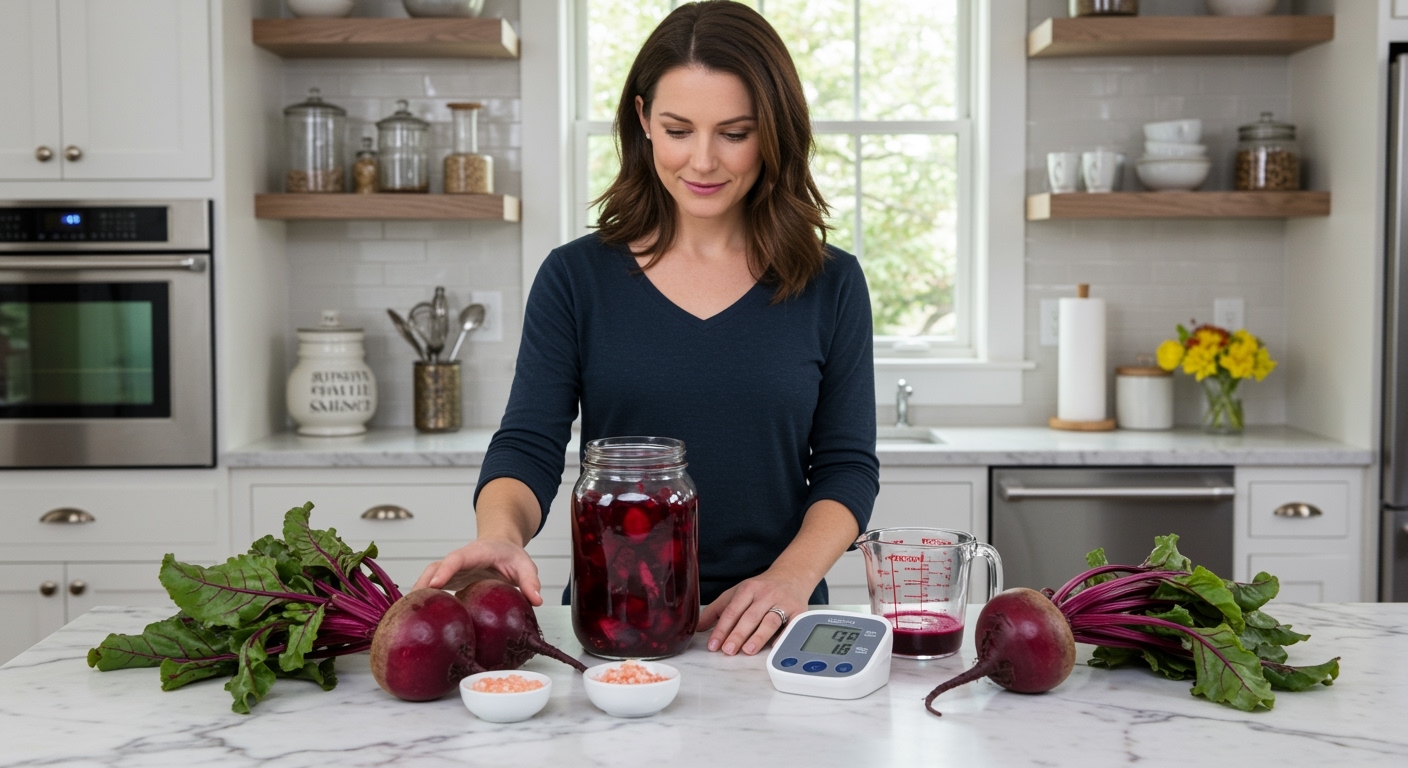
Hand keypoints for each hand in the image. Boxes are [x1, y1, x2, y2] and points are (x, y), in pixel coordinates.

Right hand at [412, 538, 543, 604]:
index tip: (435, 583)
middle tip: (412, 604)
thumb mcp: (525, 564)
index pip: (457, 558)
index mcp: (476, 553)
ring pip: (428, 578)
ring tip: (405, 615)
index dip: (445, 570)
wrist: (501, 546)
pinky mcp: (448, 581)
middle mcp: (458, 561)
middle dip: (422, 583)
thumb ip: (531, 580)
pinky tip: (414, 618)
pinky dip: (422, 600)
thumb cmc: (511, 555)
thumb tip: (537, 600)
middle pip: (435, 568)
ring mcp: (451, 571)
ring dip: (417, 594)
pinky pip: (431, 588)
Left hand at [698, 574, 810, 655]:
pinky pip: (792, 624)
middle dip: (737, 634)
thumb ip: (717, 610)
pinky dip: (784, 636)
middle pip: (750, 616)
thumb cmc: (761, 588)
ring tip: (747, 650)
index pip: (732, 610)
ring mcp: (783, 602)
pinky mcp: (799, 611)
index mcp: (748, 589)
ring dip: (758, 636)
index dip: (721, 628)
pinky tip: (775, 646)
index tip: (713, 644)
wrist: (792, 575)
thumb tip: (698, 627)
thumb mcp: (737, 593)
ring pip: (770, 620)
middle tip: (728, 650)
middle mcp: (766, 594)